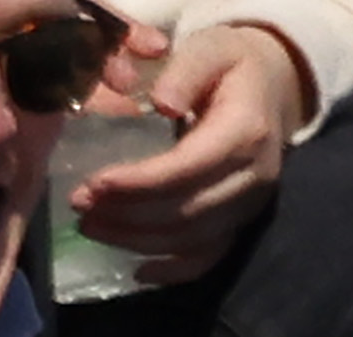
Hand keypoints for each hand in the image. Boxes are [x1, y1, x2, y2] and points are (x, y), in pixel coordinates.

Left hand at [67, 23, 299, 282]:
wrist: (272, 90)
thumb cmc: (231, 66)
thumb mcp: (210, 49)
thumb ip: (185, 71)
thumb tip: (161, 104)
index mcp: (245, 133)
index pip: (188, 169)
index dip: (139, 183)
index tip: (93, 183)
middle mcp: (252, 179)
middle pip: (186, 212)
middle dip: (128, 214)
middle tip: (80, 205)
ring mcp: (249, 208)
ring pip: (190, 240)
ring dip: (137, 240)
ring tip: (91, 226)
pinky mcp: (241, 225)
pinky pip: (208, 260)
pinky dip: (172, 272)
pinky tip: (136, 272)